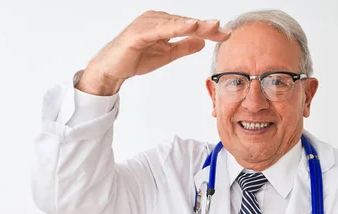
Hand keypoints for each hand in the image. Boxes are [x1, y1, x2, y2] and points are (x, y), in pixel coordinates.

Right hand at [77, 11, 230, 94]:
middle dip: (205, 27)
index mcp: (163, 23)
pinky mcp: (138, 33)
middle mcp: (156, 19)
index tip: (226, 35)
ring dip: (194, 24)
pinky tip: (190, 27)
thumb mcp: (166, 54)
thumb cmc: (134, 59)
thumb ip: (183, 47)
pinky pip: (160, 29)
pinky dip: (175, 27)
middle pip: (185, 22)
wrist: (111, 70)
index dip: (208, 30)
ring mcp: (147, 23)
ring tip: (211, 26)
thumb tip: (202, 43)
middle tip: (224, 31)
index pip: (190, 26)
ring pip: (175, 23)